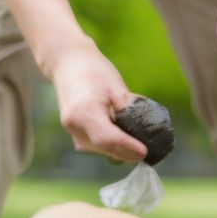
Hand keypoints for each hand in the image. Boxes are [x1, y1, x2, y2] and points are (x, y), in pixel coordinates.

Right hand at [50, 39, 146, 162]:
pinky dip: (111, 145)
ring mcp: (73, 133)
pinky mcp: (75, 136)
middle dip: (128, 152)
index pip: (109, 139)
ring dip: (120, 150)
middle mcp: (75, 127)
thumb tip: (146, 132)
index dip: (128, 148)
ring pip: (102, 151)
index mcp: (85, 112)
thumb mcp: (117, 87)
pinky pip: (97, 147)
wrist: (68, 64)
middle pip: (106, 148)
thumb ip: (129, 111)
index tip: (145, 152)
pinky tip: (122, 136)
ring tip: (136, 141)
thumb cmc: (94, 71)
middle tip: (148, 148)